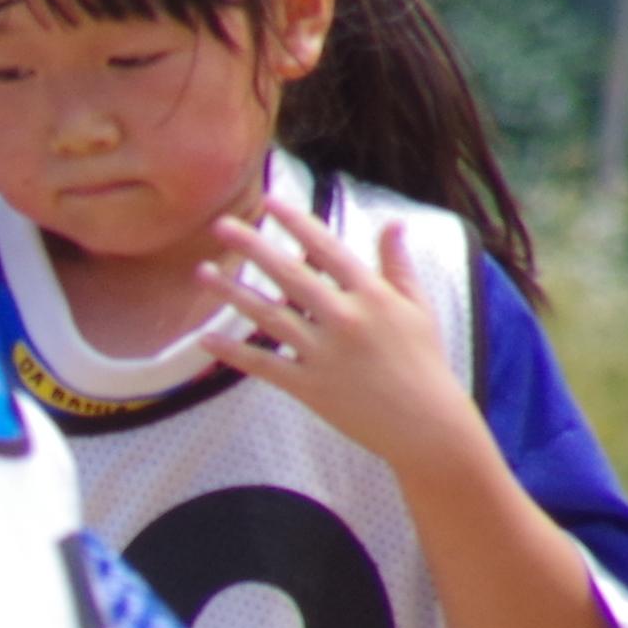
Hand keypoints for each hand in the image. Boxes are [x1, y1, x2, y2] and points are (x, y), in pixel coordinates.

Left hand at [196, 196, 471, 472]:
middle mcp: (344, 318)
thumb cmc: (424, 362)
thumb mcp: (418, 308)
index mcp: (371, 295)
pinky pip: (263, 364)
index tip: (270, 202)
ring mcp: (323, 353)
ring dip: (232, 292)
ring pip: (268, 316)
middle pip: (289, 274)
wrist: (425, 424)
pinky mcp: (308, 386)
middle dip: (253, 246)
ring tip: (202, 272)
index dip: (296, 223)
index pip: (326, 248)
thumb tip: (393, 223)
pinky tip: (206, 338)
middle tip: (220, 225)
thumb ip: (397, 265)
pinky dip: (232, 352)